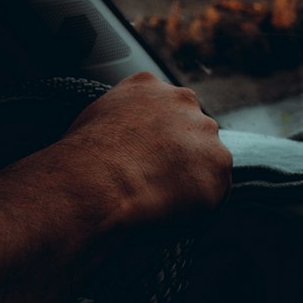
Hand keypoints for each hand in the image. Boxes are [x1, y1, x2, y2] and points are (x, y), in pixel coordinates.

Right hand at [62, 74, 231, 230]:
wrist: (100, 183)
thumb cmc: (83, 160)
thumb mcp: (90, 122)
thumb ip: (116, 122)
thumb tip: (114, 143)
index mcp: (147, 85)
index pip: (161, 108)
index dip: (153, 139)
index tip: (142, 159)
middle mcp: (182, 101)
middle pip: (189, 130)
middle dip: (177, 156)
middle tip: (152, 184)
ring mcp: (205, 132)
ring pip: (205, 160)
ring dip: (189, 181)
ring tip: (157, 204)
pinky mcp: (219, 165)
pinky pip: (214, 194)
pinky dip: (197, 210)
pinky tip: (170, 217)